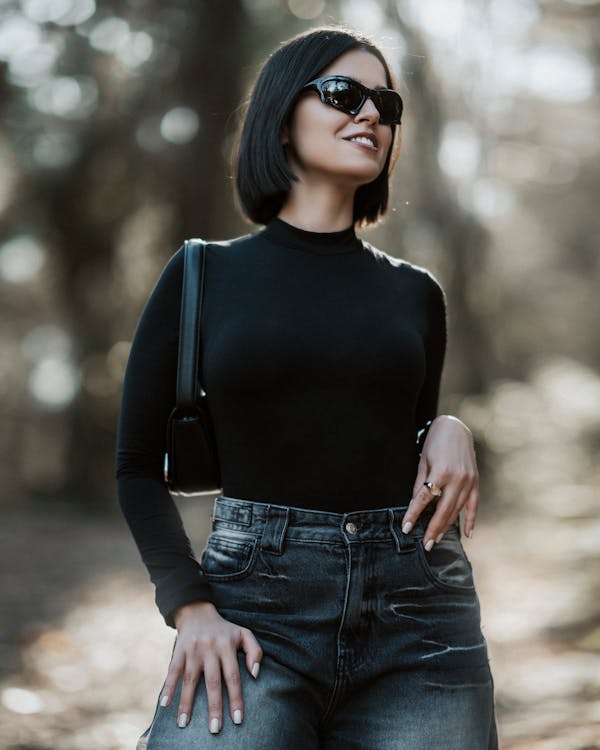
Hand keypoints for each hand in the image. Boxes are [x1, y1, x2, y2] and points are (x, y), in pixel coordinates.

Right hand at [160, 601, 262, 733]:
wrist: (197, 612)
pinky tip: (164, 704)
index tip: (238, 720)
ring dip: (186, 703)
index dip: (236, 699)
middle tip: (215, 729)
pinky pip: (173, 671)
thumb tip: (256, 674)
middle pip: (212, 682)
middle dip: (214, 707)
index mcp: (227, 646)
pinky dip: (168, 687)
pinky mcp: (179, 650)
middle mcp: (210, 648)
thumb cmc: (225, 629)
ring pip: (190, 679)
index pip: (233, 676)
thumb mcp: (244, 634)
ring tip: (184, 724)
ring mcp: (193, 650)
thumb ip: (255, 652)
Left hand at [402, 415, 478, 549]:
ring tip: (437, 540)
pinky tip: (467, 535)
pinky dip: (470, 520)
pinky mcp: (476, 482)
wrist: (455, 427)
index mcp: (441, 471)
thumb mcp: (423, 460)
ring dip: (447, 527)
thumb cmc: (435, 443)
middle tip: (425, 544)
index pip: (425, 499)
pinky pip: (473, 505)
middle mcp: (457, 478)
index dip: (414, 514)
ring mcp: (469, 481)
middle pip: (443, 510)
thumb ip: (420, 483)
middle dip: (433, 529)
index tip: (406, 528)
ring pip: (457, 510)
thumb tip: (416, 504)